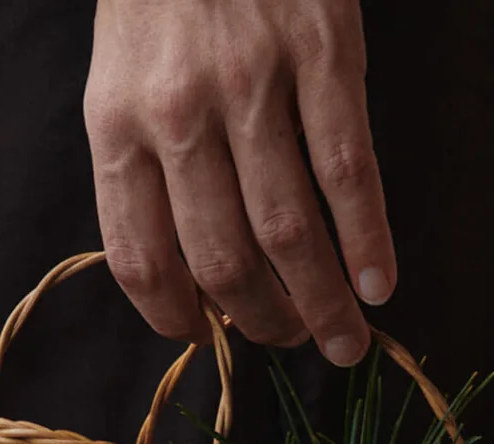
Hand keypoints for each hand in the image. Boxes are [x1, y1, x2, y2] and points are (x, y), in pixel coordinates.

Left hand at [84, 0, 394, 365]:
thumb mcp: (123, 78)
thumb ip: (147, 170)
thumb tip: (197, 276)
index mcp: (115, 124)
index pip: (140, 258)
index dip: (174, 317)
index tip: (205, 336)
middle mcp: (177, 113)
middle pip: (223, 261)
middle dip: (262, 323)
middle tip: (291, 343)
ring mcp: (252, 82)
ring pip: (288, 231)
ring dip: (320, 304)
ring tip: (341, 342)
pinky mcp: (322, 51)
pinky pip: (348, 172)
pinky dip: (367, 241)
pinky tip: (377, 286)